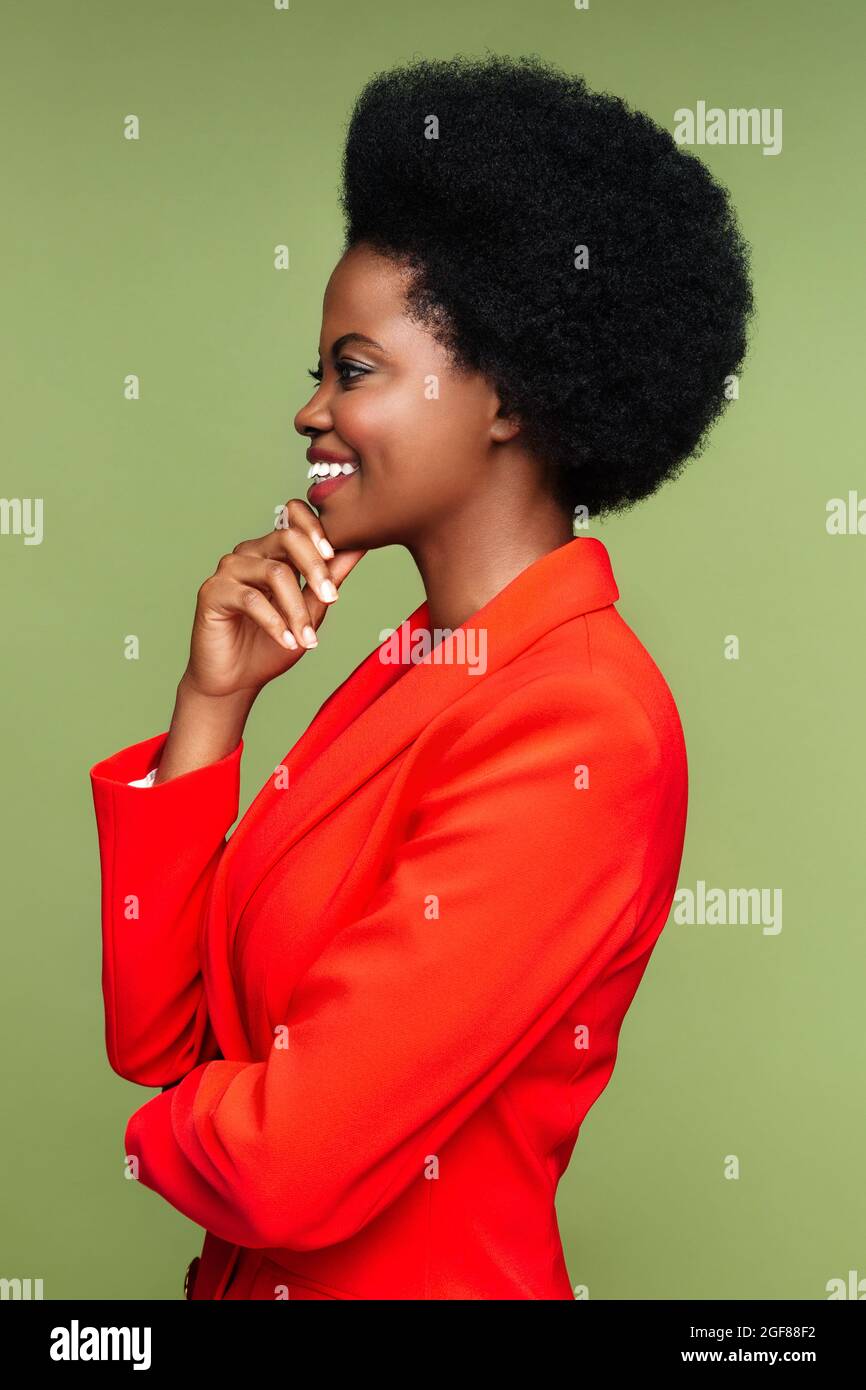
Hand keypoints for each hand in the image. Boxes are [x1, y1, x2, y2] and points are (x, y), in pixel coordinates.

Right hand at [182, 500, 365, 700]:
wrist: (236, 680)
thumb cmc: (271, 645)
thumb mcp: (310, 611)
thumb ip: (330, 578)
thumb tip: (359, 546)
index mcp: (274, 551)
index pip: (294, 515)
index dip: (317, 529)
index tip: (335, 556)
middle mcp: (250, 553)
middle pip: (287, 538)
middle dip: (315, 567)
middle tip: (331, 598)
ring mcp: (229, 570)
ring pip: (275, 572)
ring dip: (297, 609)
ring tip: (308, 638)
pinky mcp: (213, 592)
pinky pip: (252, 600)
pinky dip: (276, 623)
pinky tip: (289, 642)